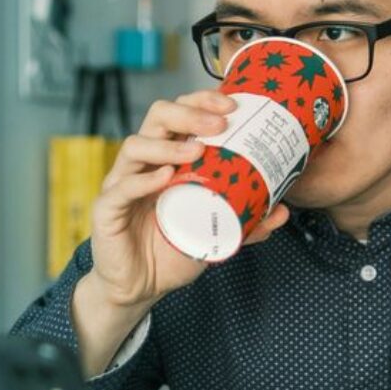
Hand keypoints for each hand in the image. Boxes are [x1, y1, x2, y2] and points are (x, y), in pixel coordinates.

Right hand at [87, 90, 290, 309]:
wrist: (140, 288)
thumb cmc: (172, 251)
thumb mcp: (215, 232)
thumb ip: (246, 220)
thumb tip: (284, 210)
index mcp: (167, 158)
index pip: (179, 114)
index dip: (202, 101)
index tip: (232, 105)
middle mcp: (143, 163)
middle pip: (157, 117)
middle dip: (189, 111)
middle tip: (220, 122)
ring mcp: (122, 183)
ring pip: (135, 145)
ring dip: (168, 143)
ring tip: (198, 150)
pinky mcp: (107, 209)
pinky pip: (121, 187)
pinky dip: (144, 180)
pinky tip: (166, 178)